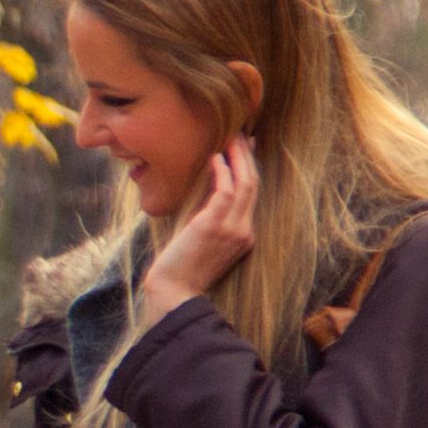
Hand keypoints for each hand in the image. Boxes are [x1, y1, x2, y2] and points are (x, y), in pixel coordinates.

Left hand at [137, 137, 260, 317]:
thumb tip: (209, 186)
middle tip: (240, 133)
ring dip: (238, 157)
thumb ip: (209, 215)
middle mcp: (244, 231)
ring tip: (230, 137)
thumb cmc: (181, 268)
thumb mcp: (202, 238)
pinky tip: (214, 157)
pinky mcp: (214, 226)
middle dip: (247, 156)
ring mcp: (233, 229)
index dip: (249, 167)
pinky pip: (226, 191)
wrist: (174, 294)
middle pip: (253, 184)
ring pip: (245, 184)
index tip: (245, 147)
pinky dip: (222, 171)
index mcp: (244, 236)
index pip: (251, 194)